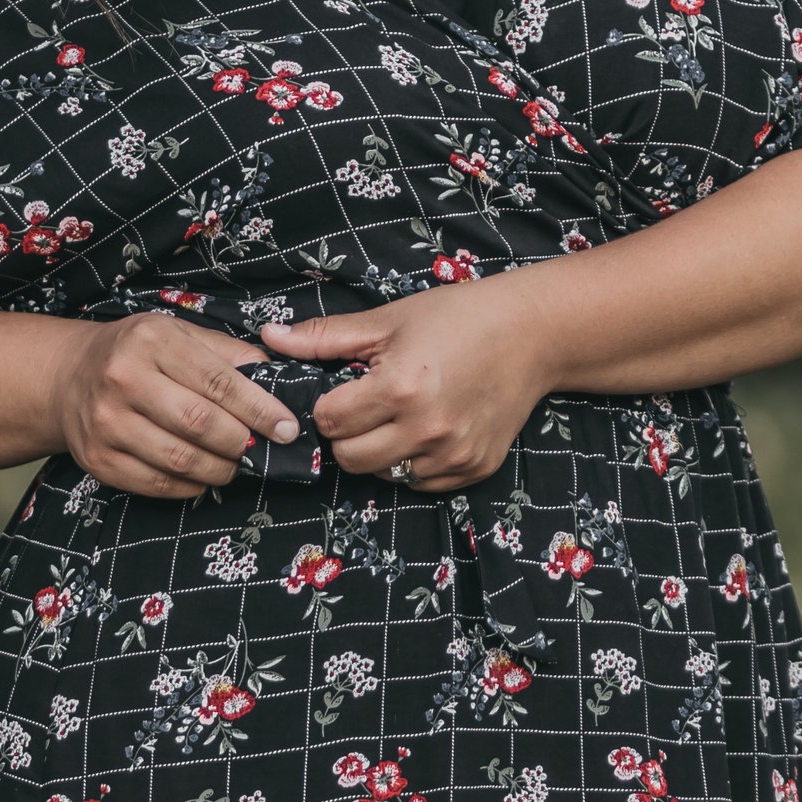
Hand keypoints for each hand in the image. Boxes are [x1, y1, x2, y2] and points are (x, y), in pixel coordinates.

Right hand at [52, 312, 300, 496]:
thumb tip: (277, 380)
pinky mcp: (98, 459)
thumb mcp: (178, 334)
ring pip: (180, 459)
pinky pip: (157, 484)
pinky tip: (204, 474)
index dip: (260, 409)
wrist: (68, 376)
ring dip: (220, 469)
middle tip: (260, 449)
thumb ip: (227, 354)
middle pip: (199, 424)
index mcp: (151, 341)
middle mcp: (122, 379)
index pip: (218, 381)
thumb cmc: (135, 353)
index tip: (288, 429)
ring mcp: (106, 422)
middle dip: (241, 443)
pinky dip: (191, 485)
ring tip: (235, 463)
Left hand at [257, 284, 546, 493]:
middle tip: (365, 406)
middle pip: (350, 459)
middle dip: (346, 434)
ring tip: (398, 417)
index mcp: (400, 388)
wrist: (532, 335)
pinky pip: (420, 483)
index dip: (327, 405)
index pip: (329, 421)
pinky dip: (413, 464)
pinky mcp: (474, 469)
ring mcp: (453, 455)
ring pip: (384, 475)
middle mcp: (427, 429)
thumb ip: (325, 338)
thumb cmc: (457, 319)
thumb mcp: (388, 321)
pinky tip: (425, 431)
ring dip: (379, 451)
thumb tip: (270, 339)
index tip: (344, 389)